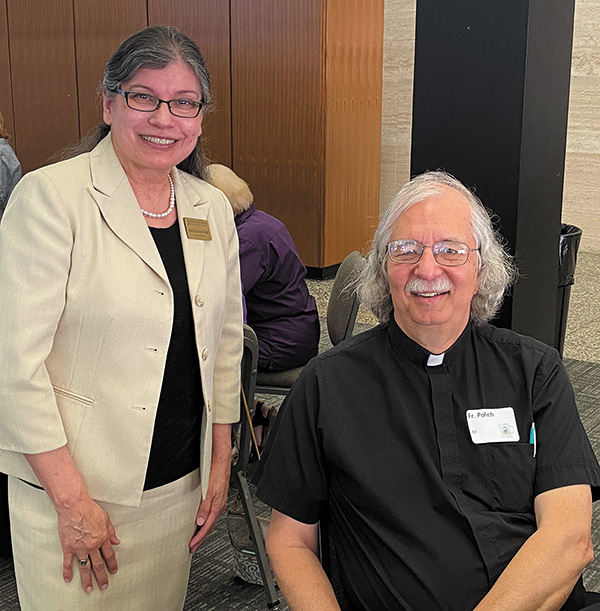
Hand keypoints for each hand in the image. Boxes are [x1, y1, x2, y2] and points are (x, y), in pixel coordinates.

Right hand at [57, 496, 119, 592]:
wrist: (74, 506)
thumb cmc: (89, 509)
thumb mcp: (106, 518)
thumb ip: (111, 531)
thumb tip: (116, 541)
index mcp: (102, 538)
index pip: (109, 555)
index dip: (112, 564)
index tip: (113, 571)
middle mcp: (92, 545)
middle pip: (98, 564)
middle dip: (101, 576)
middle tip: (104, 585)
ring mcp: (79, 548)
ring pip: (84, 567)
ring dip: (87, 579)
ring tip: (88, 589)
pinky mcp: (68, 547)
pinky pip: (68, 563)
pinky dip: (67, 572)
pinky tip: (69, 579)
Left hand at [189, 424, 230, 552]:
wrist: (222, 459)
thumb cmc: (217, 472)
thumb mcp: (208, 490)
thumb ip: (204, 506)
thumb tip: (200, 521)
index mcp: (217, 505)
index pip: (207, 526)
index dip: (199, 537)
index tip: (192, 546)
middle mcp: (218, 504)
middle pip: (209, 526)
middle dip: (201, 538)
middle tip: (193, 547)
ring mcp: (218, 500)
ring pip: (210, 520)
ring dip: (203, 530)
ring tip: (196, 538)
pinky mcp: (216, 496)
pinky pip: (211, 513)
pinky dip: (206, 521)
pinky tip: (202, 521)